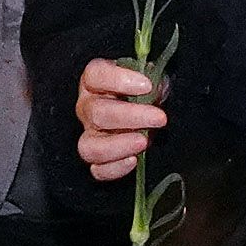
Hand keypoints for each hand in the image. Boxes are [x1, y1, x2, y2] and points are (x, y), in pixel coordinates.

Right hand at [75, 57, 165, 182]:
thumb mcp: (150, 79)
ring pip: (89, 146)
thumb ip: (153, 79)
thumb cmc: (143, 92)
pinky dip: (114, 168)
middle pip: (96, 113)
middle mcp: (87, 107)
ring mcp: (89, 135)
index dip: (118, 79)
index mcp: (94, 82)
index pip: (95, 75)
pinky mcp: (96, 159)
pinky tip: (133, 160)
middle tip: (159, 117)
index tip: (147, 85)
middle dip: (131, 116)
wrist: (144, 113)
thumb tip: (156, 86)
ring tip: (143, 142)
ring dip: (118, 145)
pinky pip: (97, 170)